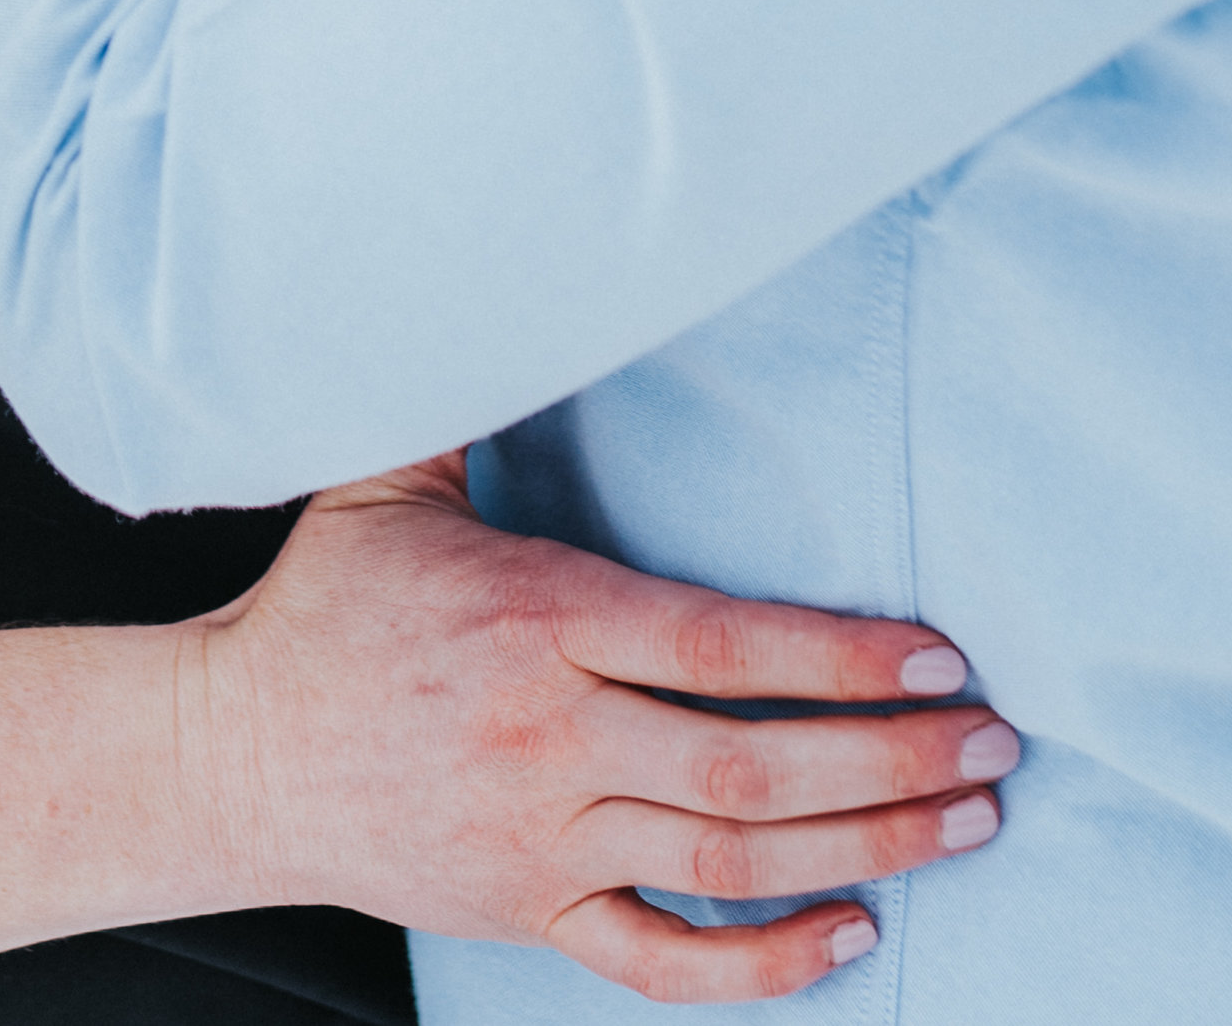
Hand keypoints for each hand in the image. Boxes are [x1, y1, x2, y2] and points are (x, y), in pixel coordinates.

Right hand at [192, 457, 1011, 1003]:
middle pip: (754, 767)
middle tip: (997, 747)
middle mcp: (549, 736)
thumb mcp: (386, 474)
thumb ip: (471, 390)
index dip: (842, 655)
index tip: (939, 655)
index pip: (721, 646)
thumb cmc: (326, 602)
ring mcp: (543, 837)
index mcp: (534, 619)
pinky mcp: (531, 912)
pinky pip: (666, 958)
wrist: (234, 752)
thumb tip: (534, 274)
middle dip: (896, 759)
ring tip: (968, 825)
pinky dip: (765, 964)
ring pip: (734, 860)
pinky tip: (853, 936)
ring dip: (869, 847)